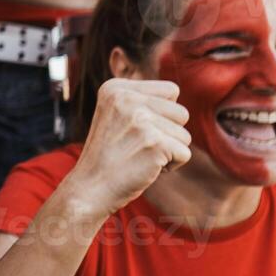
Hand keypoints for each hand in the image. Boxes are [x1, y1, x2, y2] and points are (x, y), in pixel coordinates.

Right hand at [63, 79, 190, 218]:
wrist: (89, 188)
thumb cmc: (108, 155)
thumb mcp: (115, 114)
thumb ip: (141, 99)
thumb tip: (175, 90)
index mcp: (115, 87)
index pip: (170, 90)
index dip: (161, 115)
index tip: (134, 130)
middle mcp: (127, 98)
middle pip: (181, 112)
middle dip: (168, 134)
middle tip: (138, 146)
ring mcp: (140, 120)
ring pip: (184, 135)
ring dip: (169, 151)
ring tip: (140, 156)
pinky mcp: (154, 143)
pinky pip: (185, 153)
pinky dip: (171, 166)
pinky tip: (145, 168)